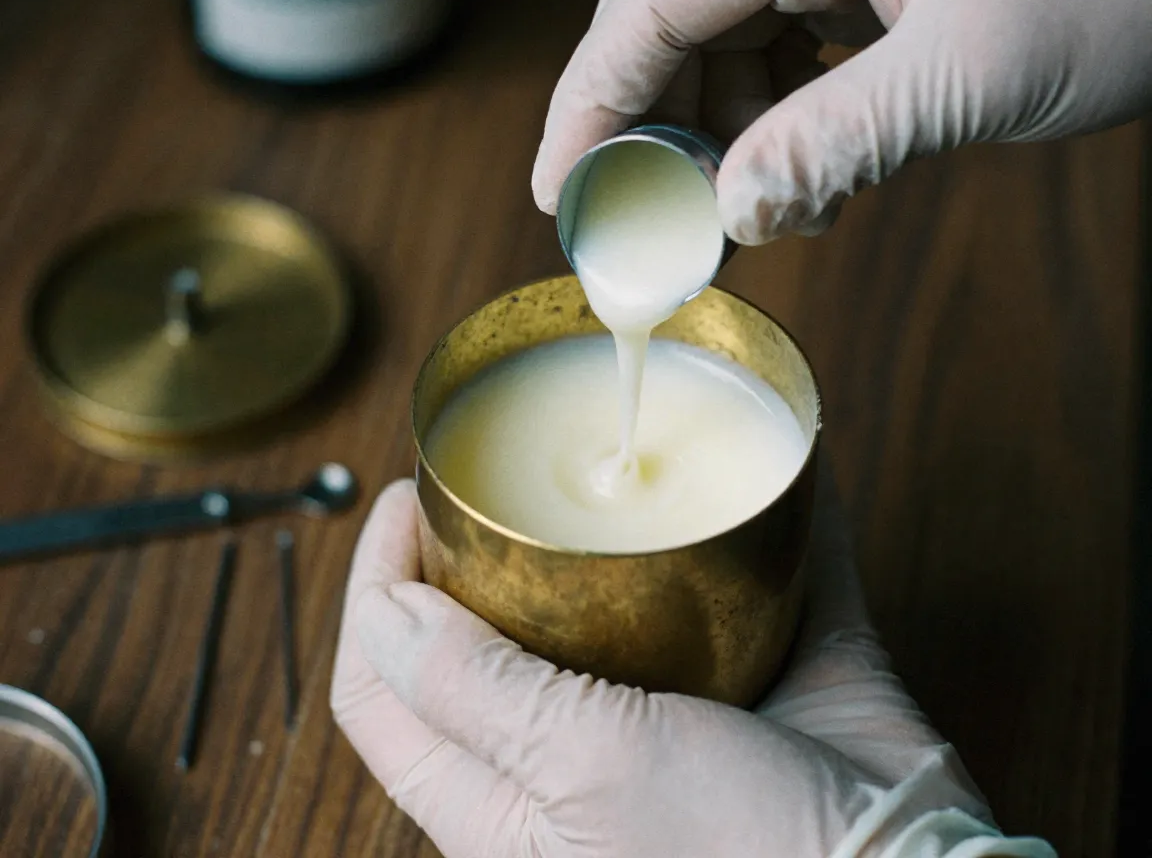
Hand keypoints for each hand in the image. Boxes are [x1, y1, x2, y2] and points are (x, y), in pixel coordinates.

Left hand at [331, 473, 1054, 856]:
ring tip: (596, 460)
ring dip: (607, 530)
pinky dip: (768, 530)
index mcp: (504, 802)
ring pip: (614, 603)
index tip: (403, 500)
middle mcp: (574, 757)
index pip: (386, 690)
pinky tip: (778, 469)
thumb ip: (476, 694)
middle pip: (484, 638)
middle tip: (482, 471)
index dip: (375, 589)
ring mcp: (675, 713)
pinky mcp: (772, 674)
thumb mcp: (586, 771)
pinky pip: (763, 584)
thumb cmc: (739, 857)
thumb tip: (383, 610)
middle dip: (469, 547)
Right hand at [531, 0, 1151, 244]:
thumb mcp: (975, 64)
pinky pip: (779, 56)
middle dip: (657, 137)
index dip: (589, 106)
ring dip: (723, 146)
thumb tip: (736, 213)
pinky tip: (811, 178)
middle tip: (658, 230)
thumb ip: (843, 133)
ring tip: (765, 216)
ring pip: (721, 50)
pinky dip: (777, 127)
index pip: (649, 6)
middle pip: (670, 28)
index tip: (556, 197)